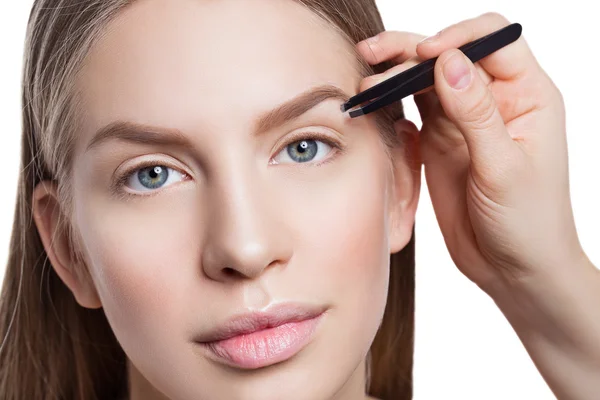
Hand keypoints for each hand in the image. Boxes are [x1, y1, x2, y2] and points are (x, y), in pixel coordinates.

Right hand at [356, 12, 586, 295]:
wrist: (512, 268)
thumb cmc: (529, 221)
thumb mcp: (504, 167)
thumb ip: (476, 113)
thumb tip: (448, 62)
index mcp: (527, 95)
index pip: (493, 41)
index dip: (457, 38)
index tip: (426, 54)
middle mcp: (494, 100)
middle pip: (450, 54)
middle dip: (412, 48)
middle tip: (373, 52)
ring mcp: (461, 121)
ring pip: (425, 79)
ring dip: (395, 74)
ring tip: (365, 80)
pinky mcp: (437, 142)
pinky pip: (411, 110)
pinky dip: (391, 104)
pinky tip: (373, 106)